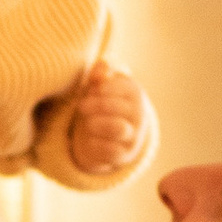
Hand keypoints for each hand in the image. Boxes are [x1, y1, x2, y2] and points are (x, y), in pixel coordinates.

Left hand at [69, 64, 157, 180]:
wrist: (104, 137)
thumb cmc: (102, 103)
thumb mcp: (100, 84)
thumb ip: (101, 72)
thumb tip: (102, 65)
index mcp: (135, 94)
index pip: (124, 87)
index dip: (103, 88)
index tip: (92, 89)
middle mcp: (139, 116)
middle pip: (117, 107)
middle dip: (96, 105)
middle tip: (82, 106)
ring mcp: (133, 137)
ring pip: (117, 129)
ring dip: (96, 123)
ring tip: (87, 123)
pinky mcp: (122, 156)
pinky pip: (109, 151)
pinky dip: (94, 143)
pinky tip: (88, 137)